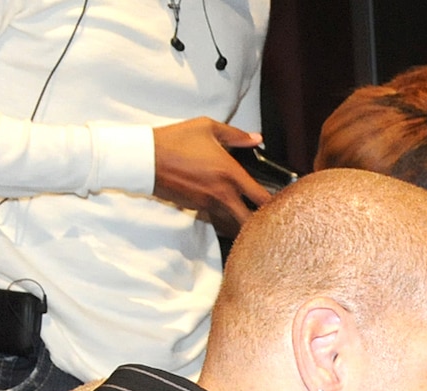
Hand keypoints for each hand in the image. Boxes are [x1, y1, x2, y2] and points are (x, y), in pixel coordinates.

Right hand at [152, 117, 269, 234]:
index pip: (263, 199)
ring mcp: (209, 205)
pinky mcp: (196, 210)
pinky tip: (230, 216)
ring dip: (245, 226)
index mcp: (231, 174)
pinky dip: (226, 221)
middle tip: (270, 222)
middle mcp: (223, 195)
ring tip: (254, 223)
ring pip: (235, 225)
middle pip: (253, 223)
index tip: (283, 205)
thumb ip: (236, 135)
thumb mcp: (206, 128)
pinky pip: (218, 221)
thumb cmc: (175, 140)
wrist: (143, 158)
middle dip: (264, 226)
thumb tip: (257, 139)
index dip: (277, 206)